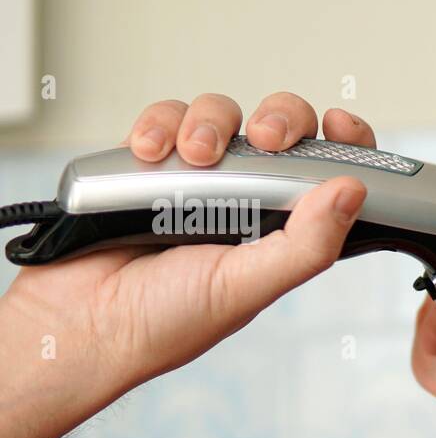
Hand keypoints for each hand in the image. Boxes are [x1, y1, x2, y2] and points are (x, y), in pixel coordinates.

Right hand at [1, 92, 374, 391]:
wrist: (80, 322)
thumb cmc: (166, 321)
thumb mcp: (248, 287)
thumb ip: (305, 244)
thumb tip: (353, 191)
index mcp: (283, 230)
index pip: (331, 175)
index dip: (345, 143)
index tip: (338, 124)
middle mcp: (246, 200)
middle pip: (283, 129)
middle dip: (280, 119)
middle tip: (267, 139)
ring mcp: (196, 179)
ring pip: (222, 115)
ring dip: (211, 124)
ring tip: (192, 158)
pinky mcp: (147, 164)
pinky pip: (165, 120)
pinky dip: (159, 126)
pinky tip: (150, 154)